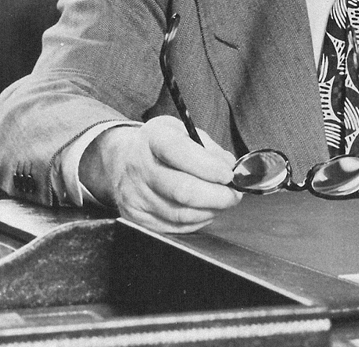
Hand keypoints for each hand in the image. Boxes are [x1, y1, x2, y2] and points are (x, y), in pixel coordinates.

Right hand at [79, 116, 241, 232]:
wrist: (123, 158)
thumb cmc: (160, 144)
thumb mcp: (184, 131)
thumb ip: (209, 148)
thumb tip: (229, 167)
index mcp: (154, 138)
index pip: (181, 153)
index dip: (209, 167)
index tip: (229, 174)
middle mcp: (139, 167)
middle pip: (182, 190)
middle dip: (217, 195)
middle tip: (234, 194)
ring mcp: (134, 195)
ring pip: (180, 213)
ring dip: (210, 211)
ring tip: (223, 202)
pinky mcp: (136, 217)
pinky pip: (173, 227)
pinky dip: (196, 221)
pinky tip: (205, 211)